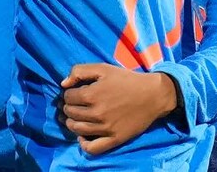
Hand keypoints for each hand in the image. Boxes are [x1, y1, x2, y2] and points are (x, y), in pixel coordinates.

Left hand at [59, 63, 177, 154]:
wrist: (153, 95)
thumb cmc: (127, 80)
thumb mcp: (103, 68)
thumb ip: (80, 71)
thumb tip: (63, 84)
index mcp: (91, 94)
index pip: (68, 98)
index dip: (69, 94)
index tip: (74, 93)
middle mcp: (96, 113)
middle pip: (71, 113)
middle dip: (69, 108)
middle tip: (75, 105)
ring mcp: (105, 128)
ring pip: (77, 129)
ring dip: (72, 123)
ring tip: (76, 118)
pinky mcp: (114, 139)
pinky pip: (92, 148)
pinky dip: (83, 144)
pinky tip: (82, 137)